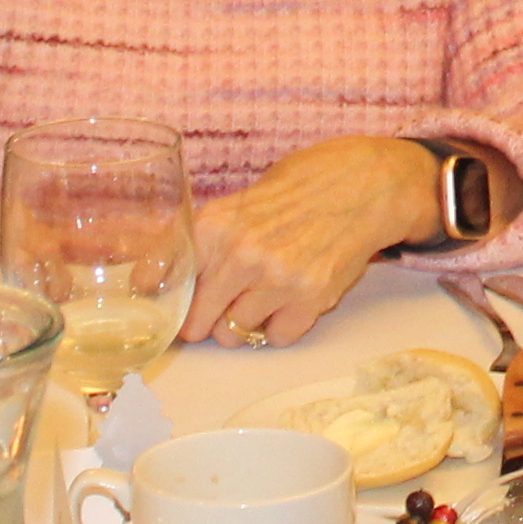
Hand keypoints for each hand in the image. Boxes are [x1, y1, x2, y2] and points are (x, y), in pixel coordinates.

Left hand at [190, 139, 442, 346]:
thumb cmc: (298, 189)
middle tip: (212, 316)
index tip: (171, 310)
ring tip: (257, 301)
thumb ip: (203, 241)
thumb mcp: (238, 204)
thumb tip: (159, 282)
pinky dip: (278, 327)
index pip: (172, 284)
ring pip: (234, 333)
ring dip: (241, 325)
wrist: (362, 185)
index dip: (171, 301)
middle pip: (199, 319)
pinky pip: (277, 337)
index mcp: (216, 225)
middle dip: (202, 322)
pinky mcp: (312, 298)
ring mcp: (278, 280)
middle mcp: (243, 254)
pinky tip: (287, 302)